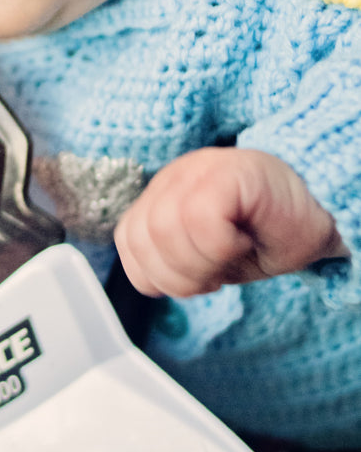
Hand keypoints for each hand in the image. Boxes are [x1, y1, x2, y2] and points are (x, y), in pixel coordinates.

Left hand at [114, 147, 348, 297]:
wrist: (324, 215)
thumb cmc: (269, 235)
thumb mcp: (211, 256)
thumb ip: (172, 259)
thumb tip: (149, 282)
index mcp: (164, 196)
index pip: (127, 240)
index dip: (158, 275)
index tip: (198, 279)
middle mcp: (174, 177)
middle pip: (142, 238)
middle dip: (180, 274)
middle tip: (217, 272)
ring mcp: (198, 170)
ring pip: (165, 228)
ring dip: (201, 261)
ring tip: (231, 255)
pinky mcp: (227, 170)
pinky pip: (200, 217)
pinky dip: (221, 245)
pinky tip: (243, 241)